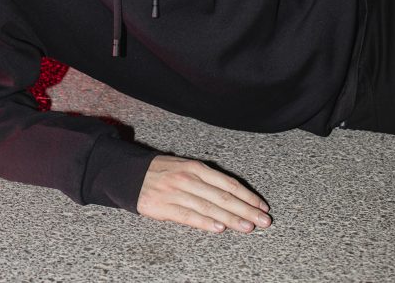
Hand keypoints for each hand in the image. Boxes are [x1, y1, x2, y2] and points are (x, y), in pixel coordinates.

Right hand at [137, 155, 271, 233]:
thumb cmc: (163, 172)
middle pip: (223, 196)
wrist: (131, 175)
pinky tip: (219, 228)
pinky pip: (189, 216)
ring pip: (210, 207)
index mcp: (196, 167)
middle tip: (263, 220)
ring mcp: (177, 193)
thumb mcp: (186, 167)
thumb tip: (233, 194)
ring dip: (231, 219)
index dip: (247, 195)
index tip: (261, 206)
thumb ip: (207, 179)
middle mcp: (189, 179)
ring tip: (248, 227)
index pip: (228, 183)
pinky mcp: (165, 207)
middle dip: (246, 209)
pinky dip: (206, 222)